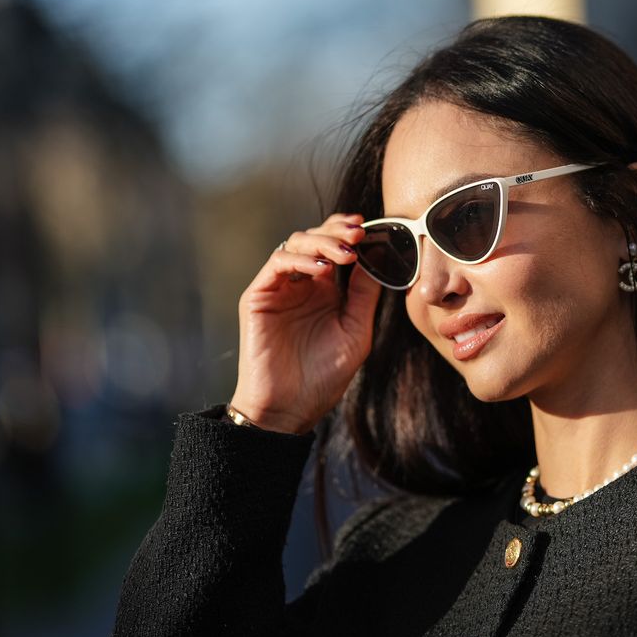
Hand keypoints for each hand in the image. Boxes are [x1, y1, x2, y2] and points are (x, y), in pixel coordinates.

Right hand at [228, 214, 381, 433]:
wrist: (289, 408)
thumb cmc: (323, 377)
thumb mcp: (356, 331)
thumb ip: (364, 295)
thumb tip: (378, 257)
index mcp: (325, 291)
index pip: (336, 248)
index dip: (350, 233)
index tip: (370, 228)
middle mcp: (301, 284)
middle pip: (315, 238)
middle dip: (338, 230)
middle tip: (359, 233)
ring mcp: (279, 288)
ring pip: (295, 244)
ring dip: (322, 241)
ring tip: (346, 254)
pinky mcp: (258, 297)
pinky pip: (276, 264)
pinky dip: (299, 259)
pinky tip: (322, 268)